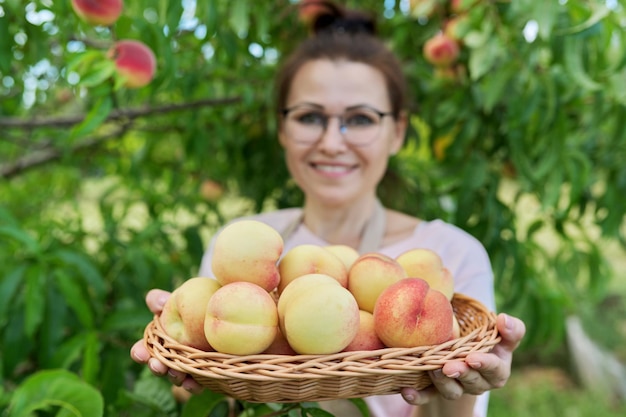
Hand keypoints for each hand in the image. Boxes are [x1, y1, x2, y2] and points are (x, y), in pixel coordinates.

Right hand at [130, 289, 203, 393]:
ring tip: (177, 373)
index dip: (139, 352)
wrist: (220, 312)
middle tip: (157, 365)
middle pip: (159, 366)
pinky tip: (195, 384)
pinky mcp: (204, 373)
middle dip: (156, 367)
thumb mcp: (177, 299)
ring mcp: (187, 367)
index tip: (140, 353)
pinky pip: (198, 383)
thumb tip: (157, 303)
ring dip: (174, 376)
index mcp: (159, 341)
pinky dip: (194, 385)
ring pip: (177, 376)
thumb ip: (162, 299)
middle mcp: (170, 357)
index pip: (143, 349)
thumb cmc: (192, 303)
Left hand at [400, 313, 525, 404]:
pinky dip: (417, 396)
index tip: (473, 357)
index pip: (495, 370)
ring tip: (431, 368)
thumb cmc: (485, 339)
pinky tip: (406, 391)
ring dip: (441, 382)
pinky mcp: (436, 391)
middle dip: (460, 374)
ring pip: (451, 391)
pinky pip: (427, 396)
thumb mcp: (501, 334)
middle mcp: (477, 382)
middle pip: (471, 382)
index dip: (485, 364)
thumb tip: (503, 319)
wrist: (464, 350)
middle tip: (449, 366)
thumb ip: (510, 328)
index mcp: (496, 370)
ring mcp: (456, 388)